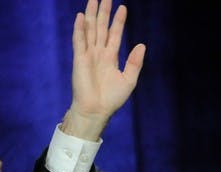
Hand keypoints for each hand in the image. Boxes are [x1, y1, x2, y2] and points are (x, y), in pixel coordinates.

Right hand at [63, 0, 145, 139]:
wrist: (97, 110)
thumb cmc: (112, 98)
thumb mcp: (129, 80)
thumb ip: (135, 62)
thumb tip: (141, 44)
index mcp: (110, 57)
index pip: (115, 34)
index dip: (118, 21)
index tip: (122, 8)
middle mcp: (99, 53)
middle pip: (101, 27)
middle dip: (104, 12)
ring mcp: (88, 55)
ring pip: (90, 30)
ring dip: (92, 15)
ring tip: (94, 0)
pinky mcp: (79, 59)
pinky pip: (79, 41)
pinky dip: (80, 28)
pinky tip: (82, 16)